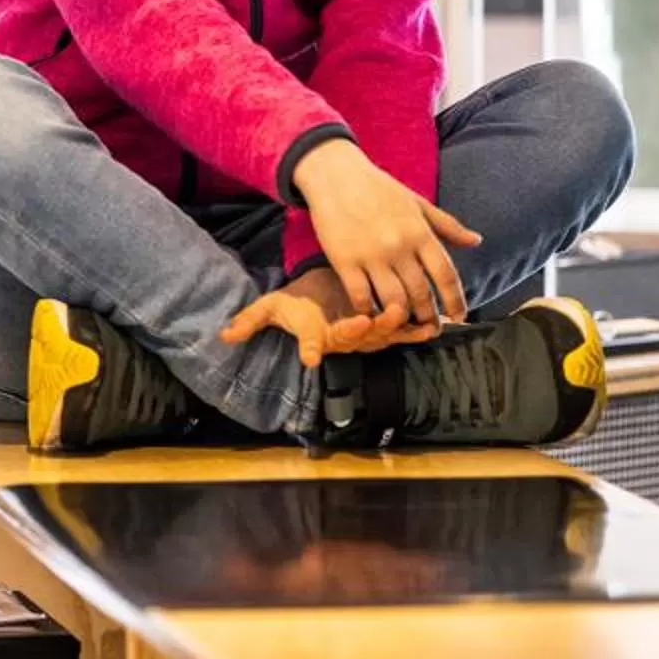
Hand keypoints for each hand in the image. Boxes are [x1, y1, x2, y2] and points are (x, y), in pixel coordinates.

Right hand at [220, 269, 423, 364]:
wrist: (314, 303)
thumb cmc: (294, 307)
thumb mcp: (269, 310)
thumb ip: (250, 321)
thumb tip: (224, 335)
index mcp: (318, 336)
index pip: (318, 342)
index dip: (316, 345)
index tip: (315, 354)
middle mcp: (344, 340)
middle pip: (359, 338)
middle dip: (372, 329)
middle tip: (380, 317)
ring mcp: (364, 336)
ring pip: (383, 335)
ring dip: (400, 329)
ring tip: (418, 322)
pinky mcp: (380, 328)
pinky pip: (401, 332)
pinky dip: (417, 330)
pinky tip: (435, 326)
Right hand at [290, 138, 480, 330]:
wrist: (336, 175)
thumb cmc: (379, 188)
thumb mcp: (418, 203)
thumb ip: (448, 226)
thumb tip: (477, 242)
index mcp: (420, 232)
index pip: (445, 274)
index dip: (456, 299)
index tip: (459, 316)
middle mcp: (399, 246)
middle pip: (421, 293)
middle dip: (429, 315)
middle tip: (431, 327)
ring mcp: (371, 255)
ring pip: (393, 300)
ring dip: (401, 317)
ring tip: (405, 324)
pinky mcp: (344, 261)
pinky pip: (360, 295)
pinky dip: (368, 310)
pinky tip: (371, 313)